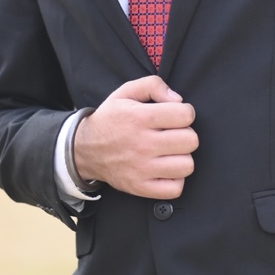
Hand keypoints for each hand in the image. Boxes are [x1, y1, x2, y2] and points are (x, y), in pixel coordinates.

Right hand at [73, 76, 197, 199]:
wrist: (84, 149)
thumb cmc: (111, 119)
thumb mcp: (125, 92)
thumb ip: (153, 85)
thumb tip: (178, 99)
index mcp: (140, 118)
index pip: (185, 115)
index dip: (185, 112)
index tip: (176, 116)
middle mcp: (142, 144)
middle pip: (190, 141)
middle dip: (186, 134)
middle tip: (173, 134)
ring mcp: (141, 169)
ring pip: (186, 166)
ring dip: (182, 157)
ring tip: (170, 152)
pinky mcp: (140, 187)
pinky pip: (175, 189)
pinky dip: (175, 180)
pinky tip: (166, 169)